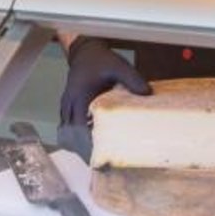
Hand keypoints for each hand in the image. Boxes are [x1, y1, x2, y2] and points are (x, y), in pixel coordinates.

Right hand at [56, 37, 149, 161]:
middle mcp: (70, 103)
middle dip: (82, 150)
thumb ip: (132, 80)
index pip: (80, 127)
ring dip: (77, 144)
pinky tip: (89, 143)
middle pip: (71, 134)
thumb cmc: (101, 60)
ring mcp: (66, 104)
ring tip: (94, 157)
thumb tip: (147, 95)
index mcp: (80, 96)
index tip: (97, 155)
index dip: (87, 143)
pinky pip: (67, 125)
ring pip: (67, 132)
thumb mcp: (119, 66)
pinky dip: (75, 136)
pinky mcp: (68, 105)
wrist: (84, 51)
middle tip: (98, 164)